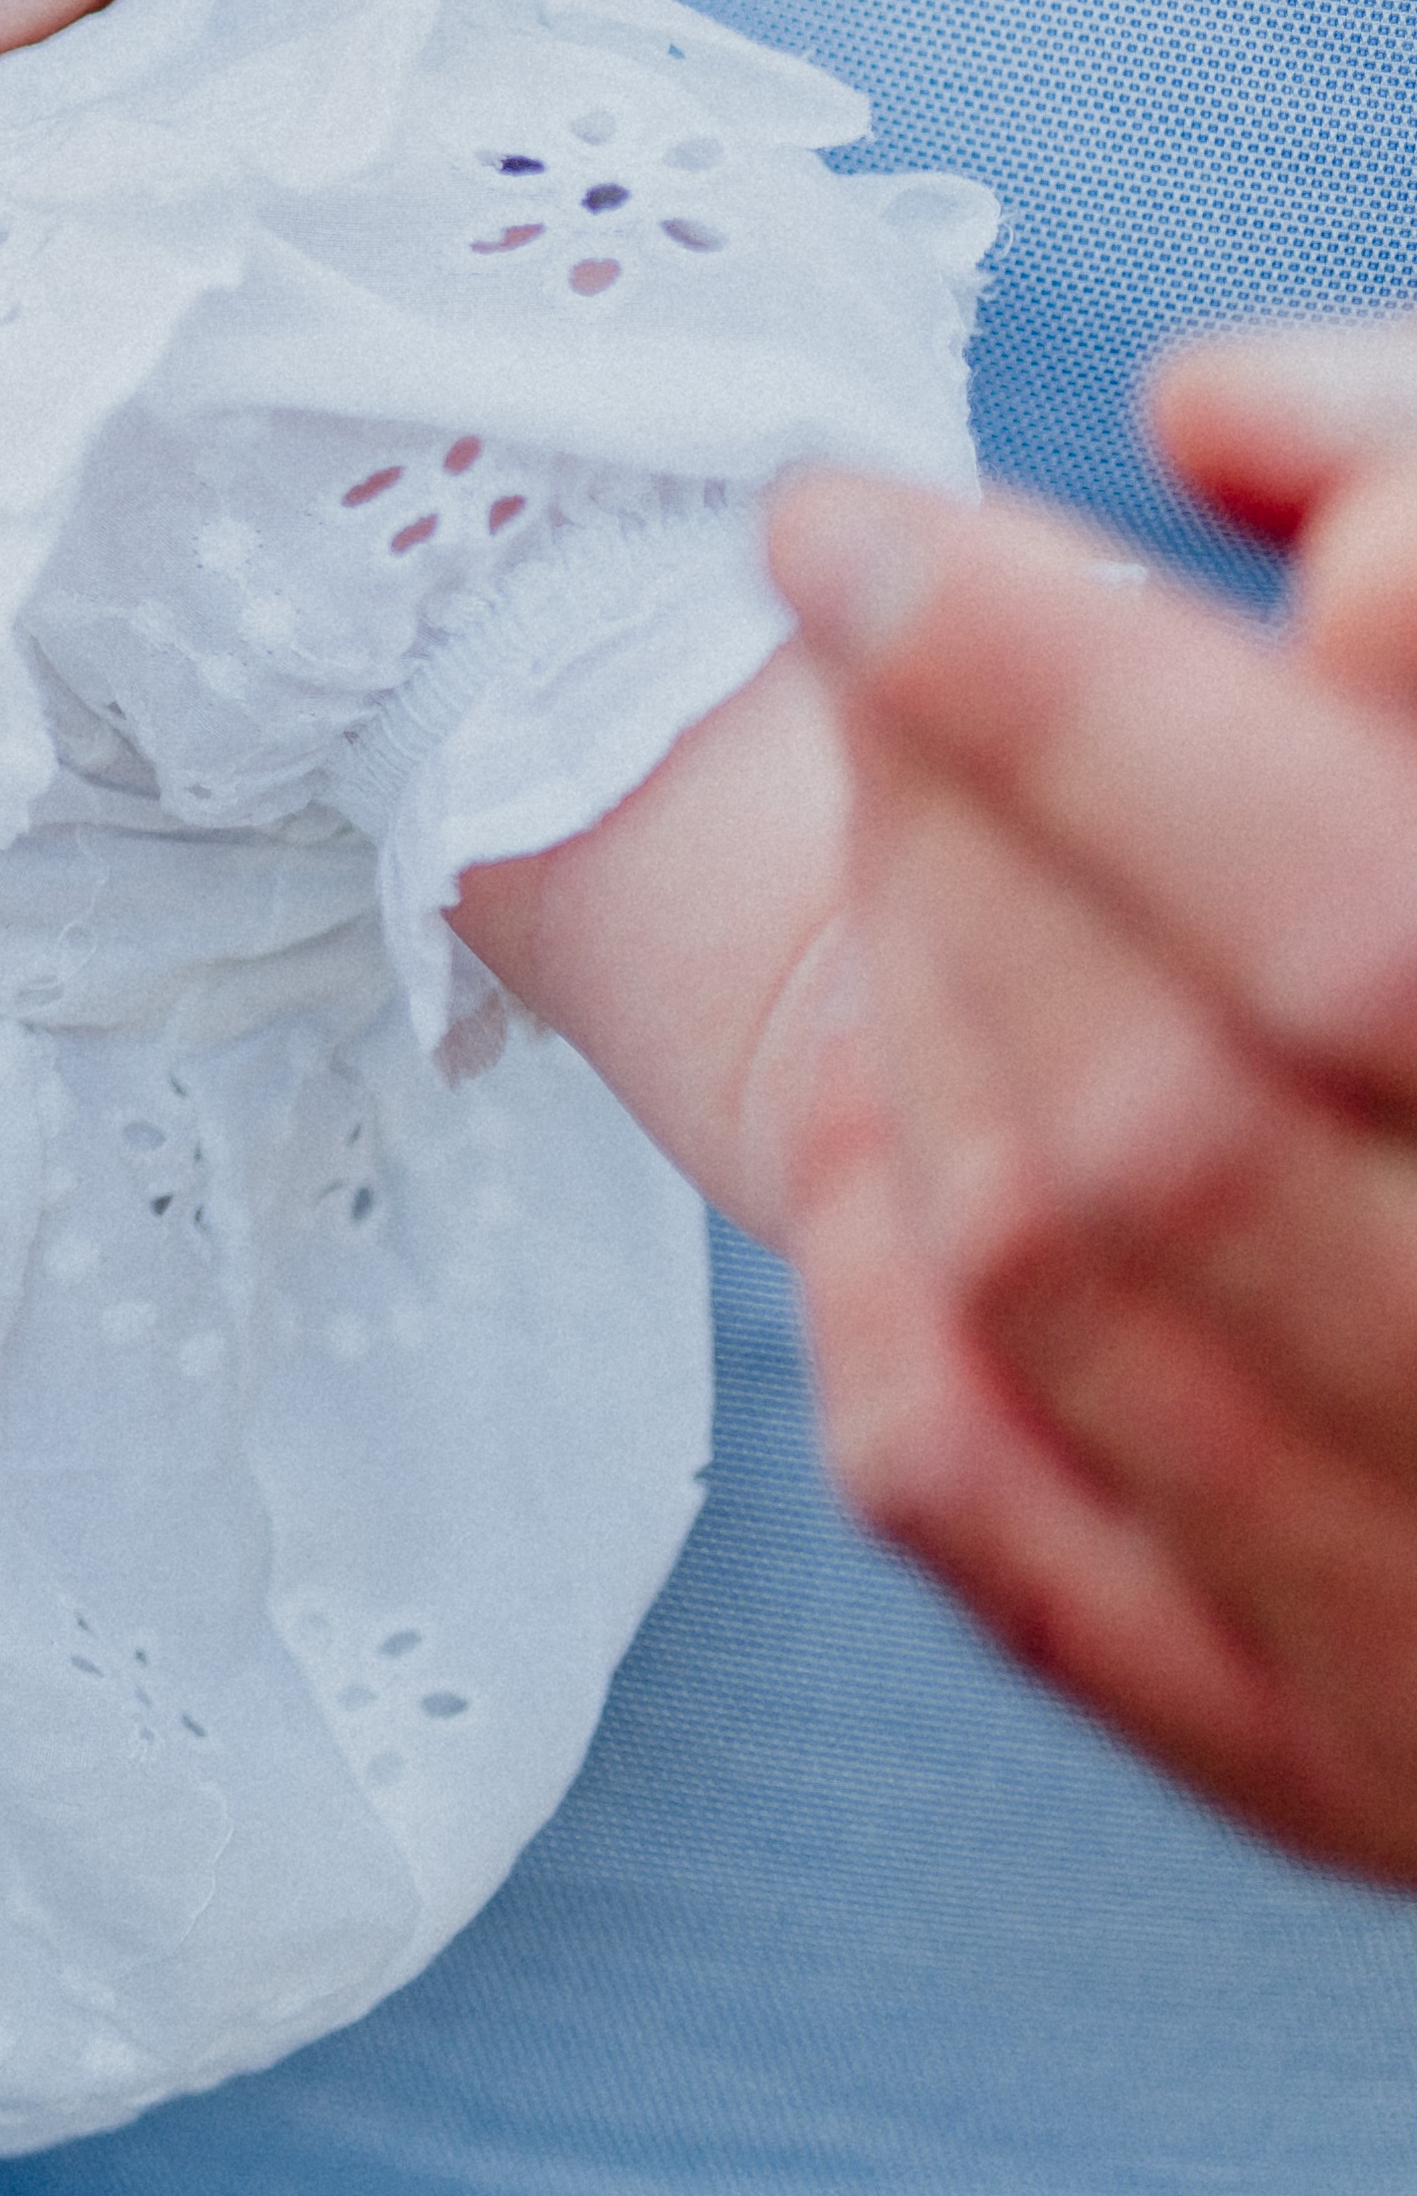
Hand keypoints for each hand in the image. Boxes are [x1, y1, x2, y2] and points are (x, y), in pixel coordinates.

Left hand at [770, 396, 1416, 1886]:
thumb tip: (1225, 431)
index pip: (1351, 919)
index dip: (1059, 691)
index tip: (843, 517)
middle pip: (1163, 1104)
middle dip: (958, 822)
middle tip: (862, 622)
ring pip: (1051, 1279)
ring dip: (905, 996)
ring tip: (890, 800)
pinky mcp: (1320, 1764)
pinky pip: (990, 1506)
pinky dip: (883, 1276)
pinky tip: (889, 1092)